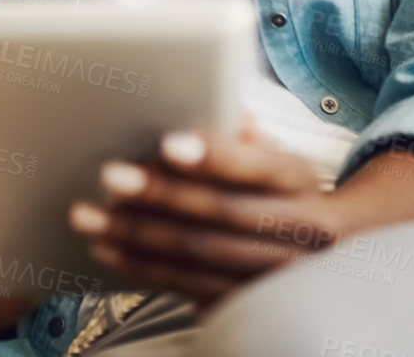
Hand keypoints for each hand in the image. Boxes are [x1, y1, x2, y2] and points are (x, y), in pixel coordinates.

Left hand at [68, 125, 341, 306]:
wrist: (326, 257)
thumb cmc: (281, 193)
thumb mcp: (278, 161)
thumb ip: (246, 138)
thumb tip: (226, 109)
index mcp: (301, 182)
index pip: (257, 166)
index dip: (213, 156)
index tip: (168, 143)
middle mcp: (298, 232)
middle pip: (219, 213)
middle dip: (159, 194)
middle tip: (108, 176)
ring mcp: (274, 276)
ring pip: (197, 254)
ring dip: (135, 234)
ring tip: (88, 215)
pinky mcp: (245, 304)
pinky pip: (185, 285)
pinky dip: (140, 266)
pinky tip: (106, 247)